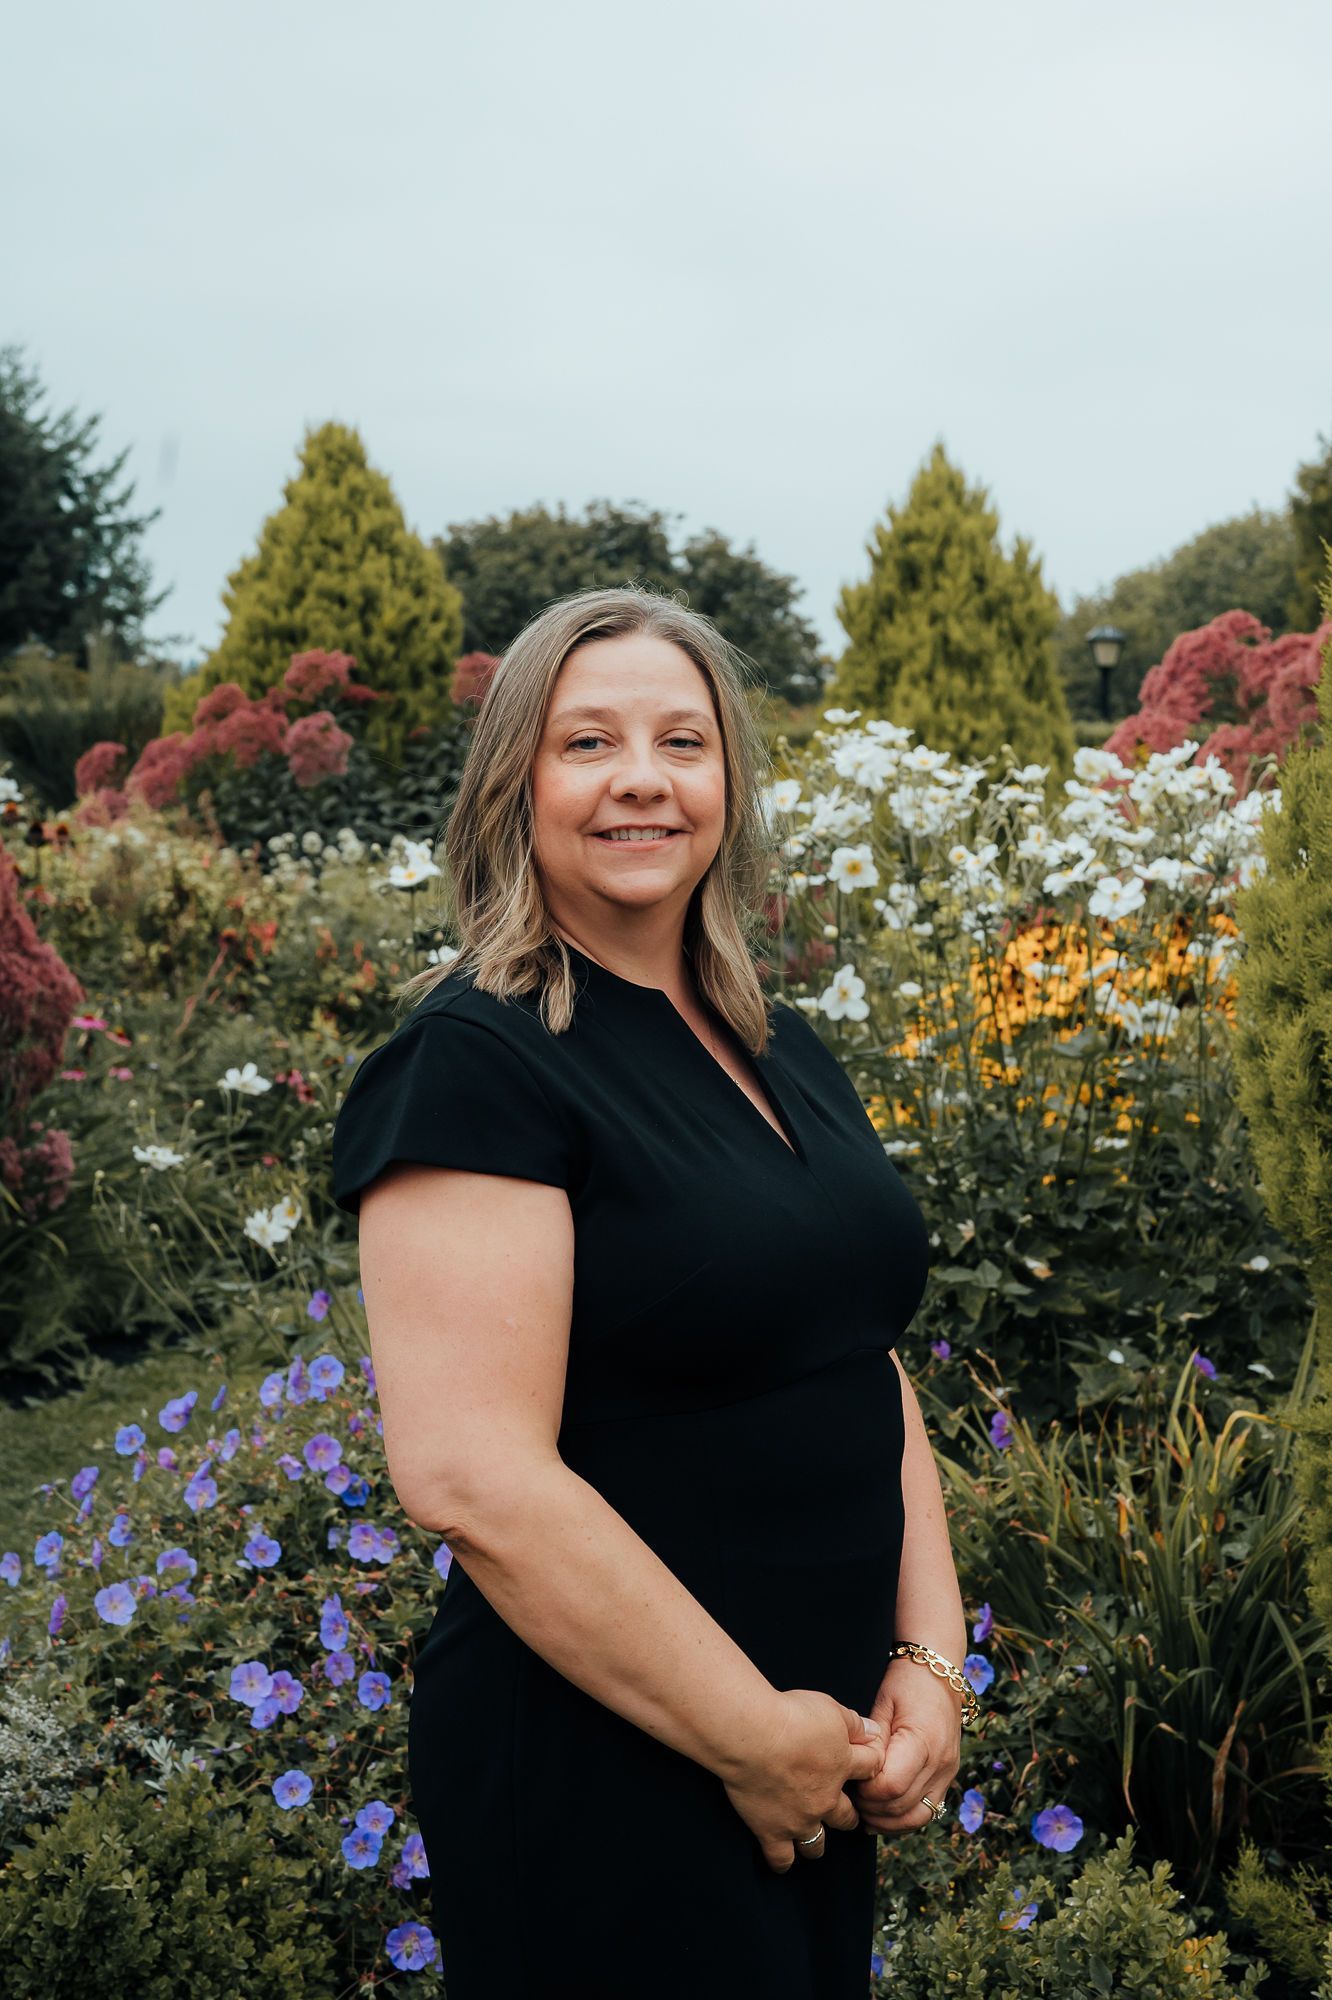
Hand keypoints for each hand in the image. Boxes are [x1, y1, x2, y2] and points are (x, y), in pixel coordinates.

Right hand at [722, 1689, 888, 1873]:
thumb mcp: (830, 1707)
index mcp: (842, 1765)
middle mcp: (826, 1799)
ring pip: (816, 1844)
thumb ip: (854, 1722)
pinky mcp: (772, 1831)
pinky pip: (781, 1859)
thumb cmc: (791, 1715)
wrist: (754, 1736)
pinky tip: (782, 1860)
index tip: (866, 1761)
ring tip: (813, 1838)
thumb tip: (873, 1730)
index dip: (871, 1763)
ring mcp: (799, 1820)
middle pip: (847, 1816)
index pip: (870, 1768)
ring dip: (817, 1842)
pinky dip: (782, 1861)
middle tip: (842, 1810)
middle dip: (847, 1814)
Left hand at [851, 1656, 962, 1835]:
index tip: (850, 1780)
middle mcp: (940, 1764)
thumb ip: (872, 1739)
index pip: (891, 1786)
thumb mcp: (883, 1702)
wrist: (940, 1674)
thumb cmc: (906, 1682)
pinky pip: (927, 1812)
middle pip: (901, 1806)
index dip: (866, 1791)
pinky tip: (881, 1815)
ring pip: (917, 1817)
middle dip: (871, 1808)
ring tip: (863, 1811)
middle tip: (849, 1798)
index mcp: (923, 1742)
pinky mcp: (947, 1778)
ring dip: (887, 1821)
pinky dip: (903, 1819)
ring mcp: (947, 1774)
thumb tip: (857, 1768)